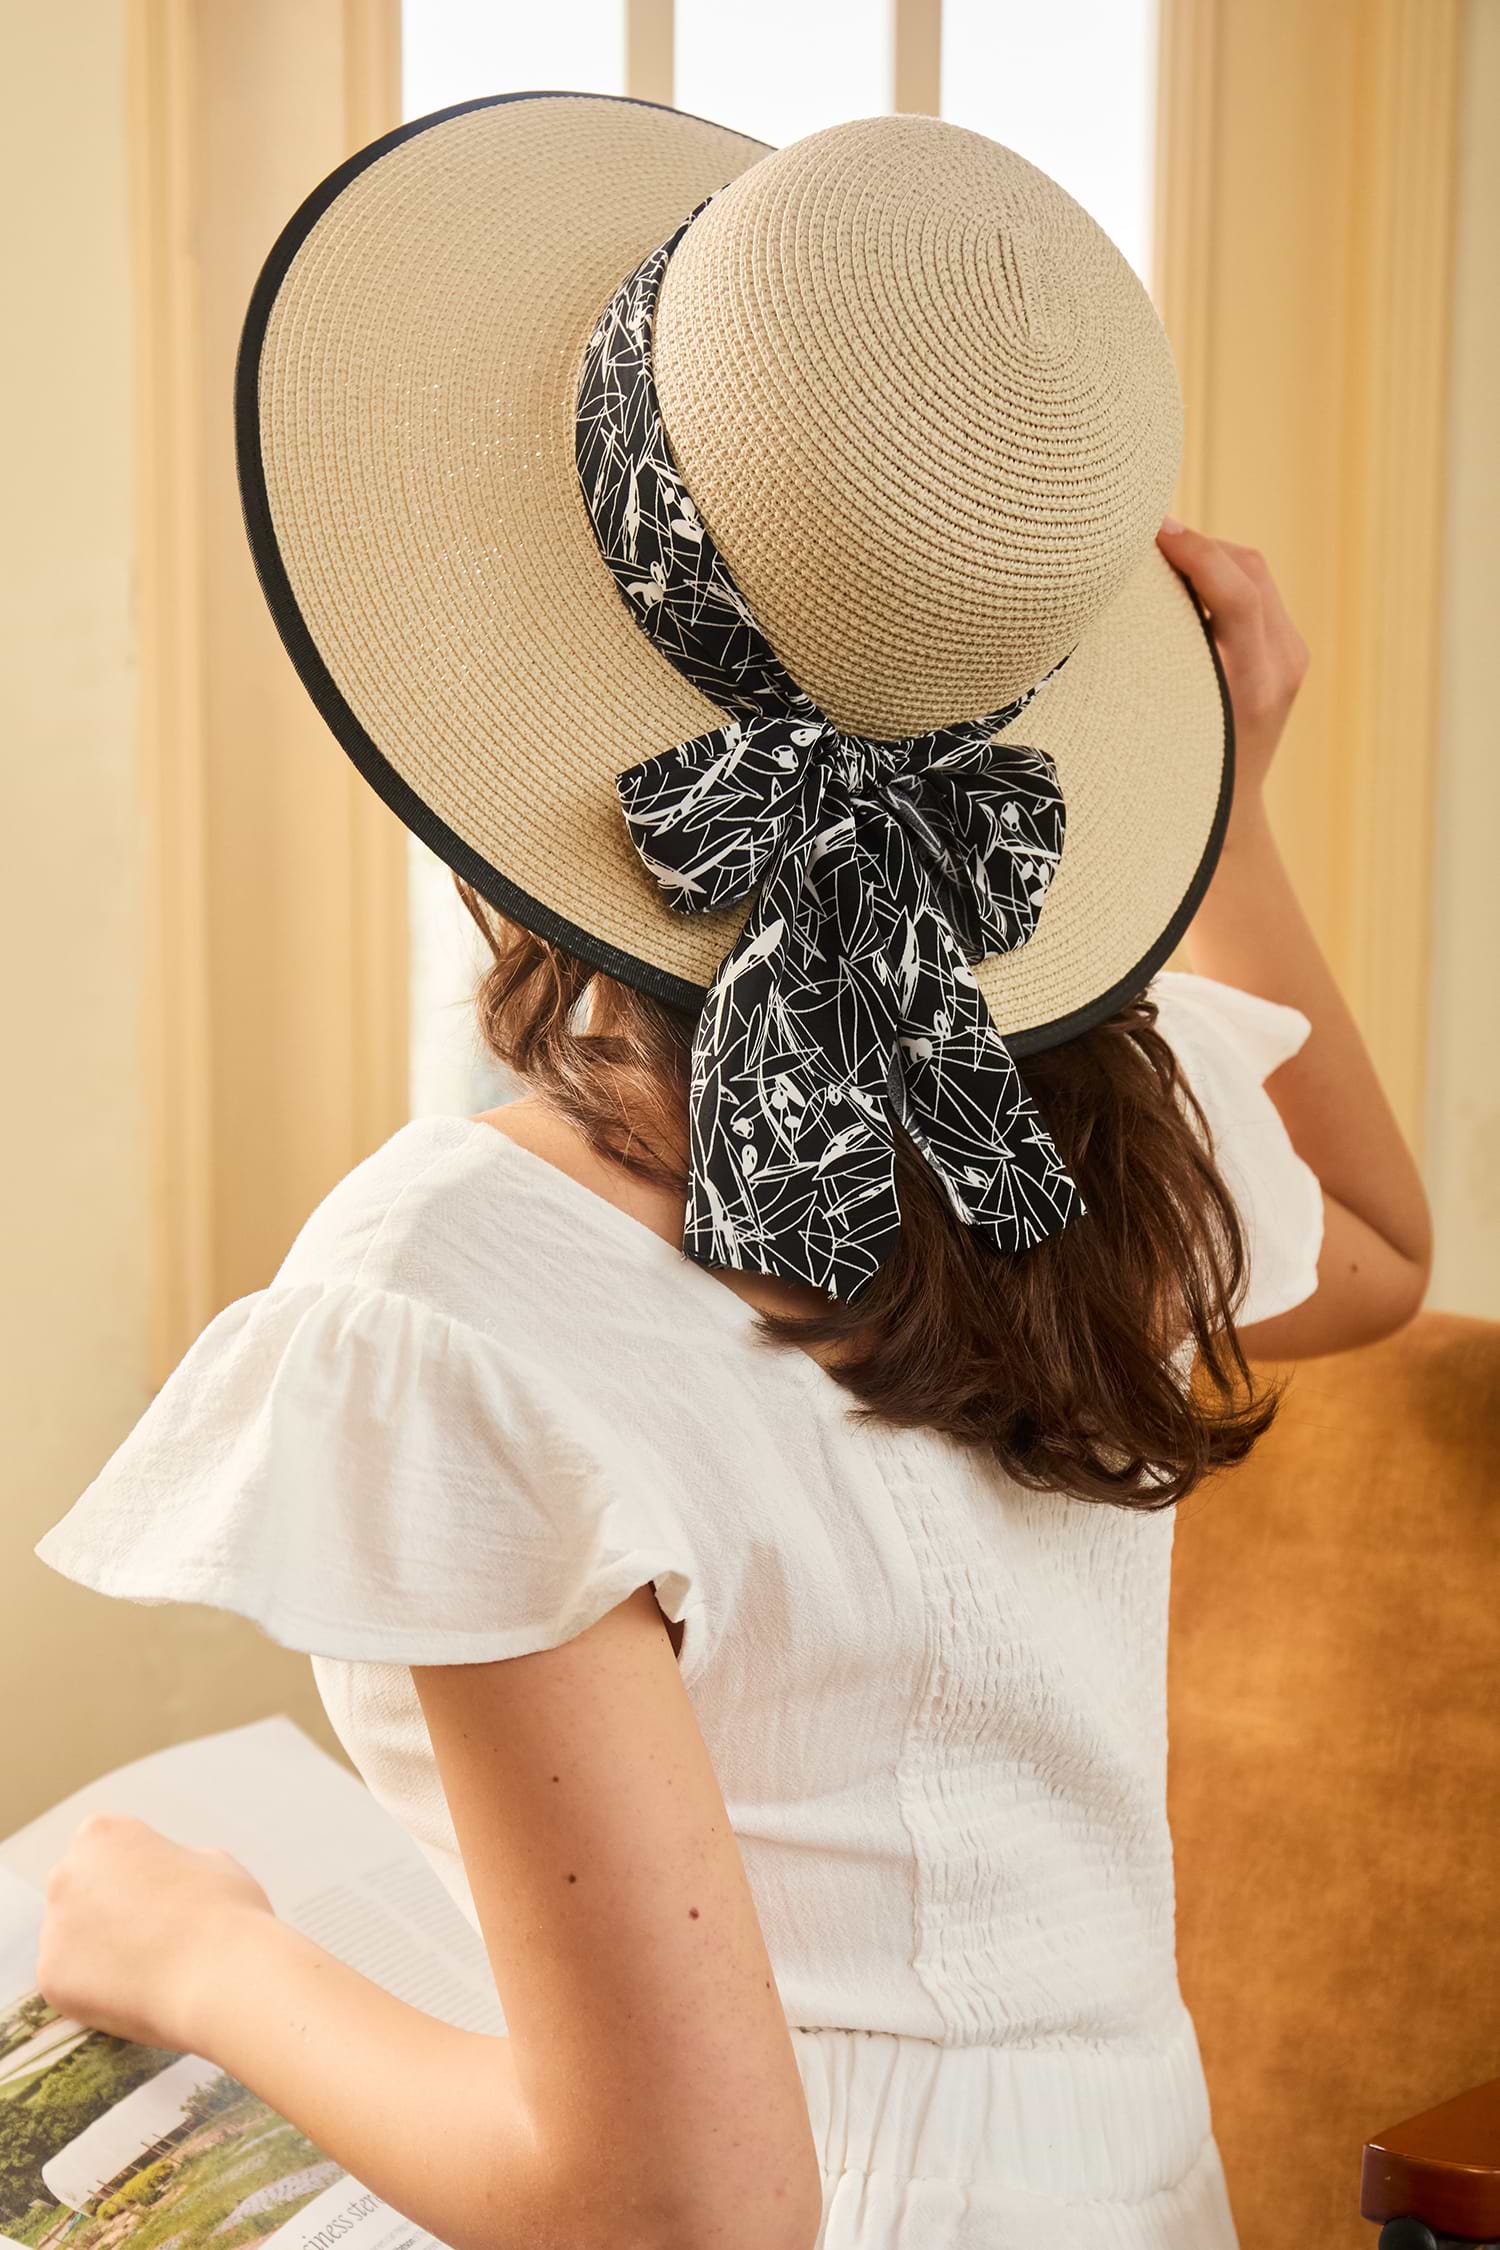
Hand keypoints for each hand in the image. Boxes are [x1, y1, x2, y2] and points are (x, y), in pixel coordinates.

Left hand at [37, 1812, 273, 2054]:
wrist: (220, 1975)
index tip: (158, 1896)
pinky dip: (94, 1991)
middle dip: (104, 1910)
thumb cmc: (226, 1912)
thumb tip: (163, 1881)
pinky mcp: (49, 1977)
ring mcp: (52, 1927)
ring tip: (145, 1971)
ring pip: (70, 1940)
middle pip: (77, 1891)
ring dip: (96, 1952)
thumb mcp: (208, 1862)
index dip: (134, 1874)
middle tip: (149, 1936)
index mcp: (102, 1833)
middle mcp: (65, 1874)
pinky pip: (69, 1983)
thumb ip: (171, 1864)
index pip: (104, 1849)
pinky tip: (132, 1994)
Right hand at [1156, 519, 1309, 817]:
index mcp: (1257, 683)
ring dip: (1208, 556)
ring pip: (1254, 574)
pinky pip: (1255, 593)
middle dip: (1199, 544)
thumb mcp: (1161, 725)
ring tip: (1161, 555)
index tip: (1152, 532)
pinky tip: (1181, 581)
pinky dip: (1218, 576)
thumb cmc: (1180, 781)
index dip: (1195, 552)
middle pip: (1249, 569)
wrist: (1228, 822)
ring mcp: (1291, 657)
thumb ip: (1156, 663)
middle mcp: (1284, 664)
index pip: (1236, 592)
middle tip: (1147, 537)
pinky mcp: (1288, 654)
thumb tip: (1127, 597)